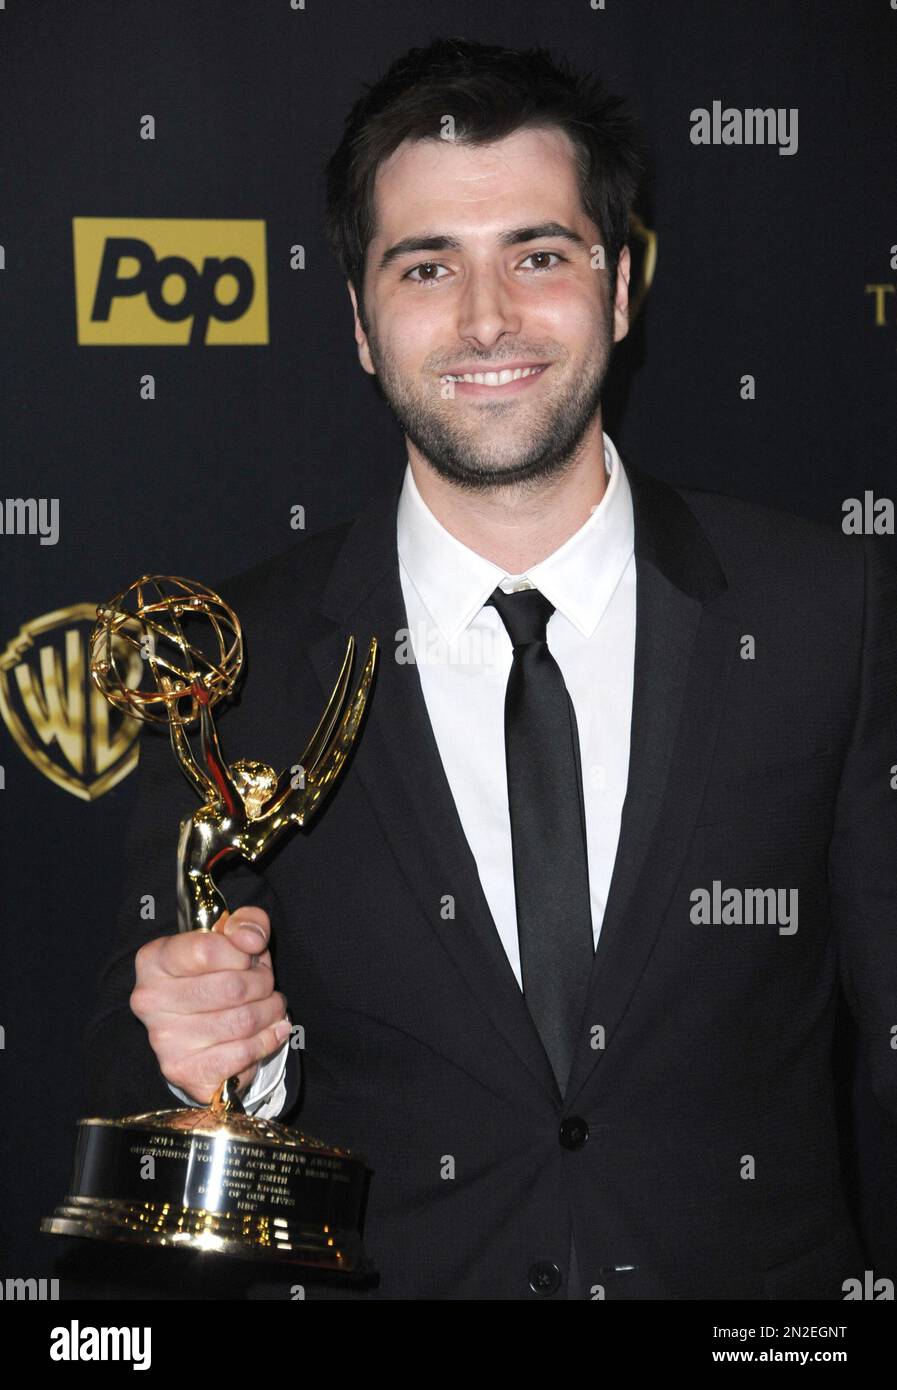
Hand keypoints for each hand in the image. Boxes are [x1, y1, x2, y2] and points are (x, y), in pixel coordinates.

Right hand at [130, 907, 289, 1104]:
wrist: (203, 1031)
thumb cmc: (219, 974)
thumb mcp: (234, 937)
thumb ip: (247, 923)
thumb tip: (250, 939)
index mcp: (154, 959)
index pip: (207, 949)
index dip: (243, 952)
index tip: (251, 957)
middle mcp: (150, 1000)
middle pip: (232, 987)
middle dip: (263, 983)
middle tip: (266, 984)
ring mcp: (163, 1039)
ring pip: (242, 1020)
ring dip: (270, 1011)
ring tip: (272, 1006)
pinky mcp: (183, 1071)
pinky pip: (243, 1053)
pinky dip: (268, 1039)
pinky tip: (273, 1030)